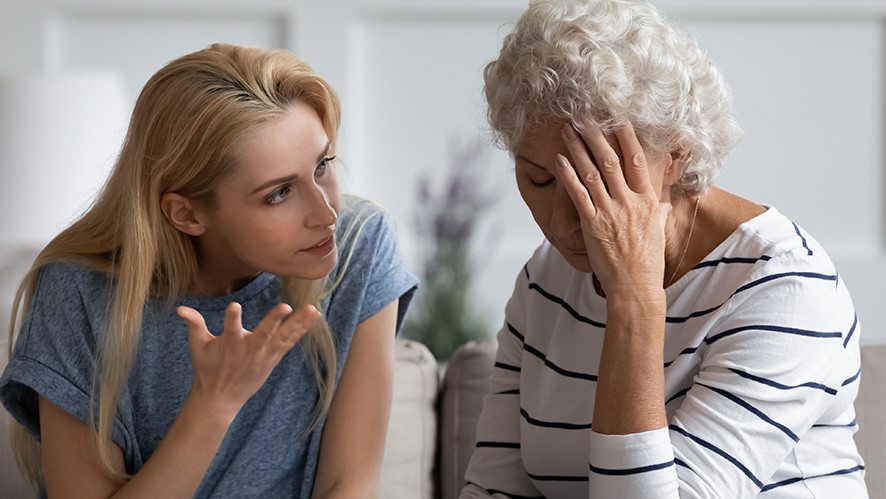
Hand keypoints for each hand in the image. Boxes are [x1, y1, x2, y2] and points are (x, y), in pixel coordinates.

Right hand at [178, 302, 320, 418]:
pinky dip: (301, 330)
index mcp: (230, 344)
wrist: (221, 398)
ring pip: (283, 337)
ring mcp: (264, 355)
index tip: (235, 306)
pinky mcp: (273, 359)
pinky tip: (313, 317)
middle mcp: (249, 350)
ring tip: (313, 309)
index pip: (230, 328)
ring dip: (299, 323)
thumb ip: (194, 325)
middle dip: (274, 320)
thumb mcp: (197, 347)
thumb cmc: (207, 369)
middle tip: (285, 307)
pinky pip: (290, 342)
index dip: (232, 318)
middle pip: (264, 333)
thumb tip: (181, 308)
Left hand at [554, 122, 669, 296]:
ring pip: (592, 172)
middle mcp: (629, 202)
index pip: (637, 161)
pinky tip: (559, 160)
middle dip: (596, 136)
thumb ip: (660, 215)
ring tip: (568, 131)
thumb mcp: (658, 234)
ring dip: (578, 149)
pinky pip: (578, 195)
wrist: (636, 287)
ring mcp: (610, 212)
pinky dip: (568, 175)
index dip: (627, 137)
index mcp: (647, 201)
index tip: (617, 118)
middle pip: (611, 160)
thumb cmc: (647, 264)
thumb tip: (666, 206)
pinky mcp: (593, 225)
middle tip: (584, 117)